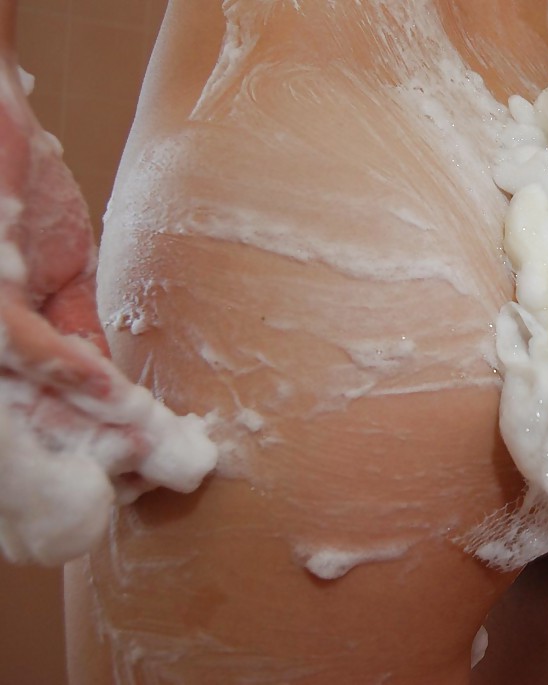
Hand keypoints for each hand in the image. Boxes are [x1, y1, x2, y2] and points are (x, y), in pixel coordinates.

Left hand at [0, 55, 214, 565]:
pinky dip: (70, 373)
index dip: (86, 442)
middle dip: (88, 451)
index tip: (131, 468)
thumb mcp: (60, 272)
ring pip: (26, 396)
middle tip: (137, 482)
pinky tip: (110, 397)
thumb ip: (74, 335)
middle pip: (32, 415)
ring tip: (136, 462)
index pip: (46, 406)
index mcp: (10, 341)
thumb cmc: (14, 186)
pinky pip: (25, 346)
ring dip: (83, 431)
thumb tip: (107, 393)